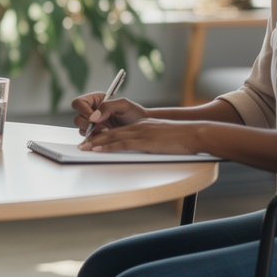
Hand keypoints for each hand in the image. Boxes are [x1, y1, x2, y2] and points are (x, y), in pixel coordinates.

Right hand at [71, 93, 147, 136]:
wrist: (142, 128)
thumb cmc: (134, 113)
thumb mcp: (123, 105)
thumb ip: (108, 106)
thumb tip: (93, 117)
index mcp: (95, 100)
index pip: (79, 103)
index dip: (83, 110)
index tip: (93, 118)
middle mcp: (92, 112)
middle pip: (77, 118)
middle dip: (88, 125)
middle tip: (102, 128)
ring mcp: (93, 125)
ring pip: (81, 129)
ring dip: (92, 133)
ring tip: (107, 132)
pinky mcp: (96, 136)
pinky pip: (88, 139)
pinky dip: (95, 140)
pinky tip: (105, 139)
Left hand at [80, 118, 204, 154]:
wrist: (194, 134)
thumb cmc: (183, 139)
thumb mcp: (163, 137)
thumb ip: (152, 141)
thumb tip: (148, 148)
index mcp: (142, 126)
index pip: (119, 130)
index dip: (104, 135)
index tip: (93, 141)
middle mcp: (138, 127)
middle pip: (111, 132)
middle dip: (94, 139)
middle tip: (82, 145)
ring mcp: (140, 133)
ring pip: (112, 137)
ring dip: (96, 143)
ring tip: (84, 148)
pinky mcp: (144, 141)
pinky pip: (122, 143)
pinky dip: (108, 146)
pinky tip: (99, 150)